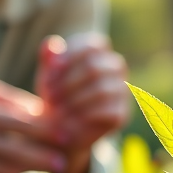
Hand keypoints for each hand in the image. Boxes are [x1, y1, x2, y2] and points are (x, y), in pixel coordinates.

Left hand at [35, 34, 128, 172]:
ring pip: (102, 90)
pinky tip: (70, 120)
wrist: (63, 129)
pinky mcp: (121, 114)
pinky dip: (84, 116)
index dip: (70, 56)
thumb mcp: (49, 76)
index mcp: (100, 53)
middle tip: (50, 97)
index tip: (51, 71)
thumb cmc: (56, 95)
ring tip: (57, 110)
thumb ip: (49, 60)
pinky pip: (106, 111)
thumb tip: (50, 43)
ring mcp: (122, 91)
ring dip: (74, 101)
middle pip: (95, 67)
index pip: (93, 45)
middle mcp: (116, 68)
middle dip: (68, 82)